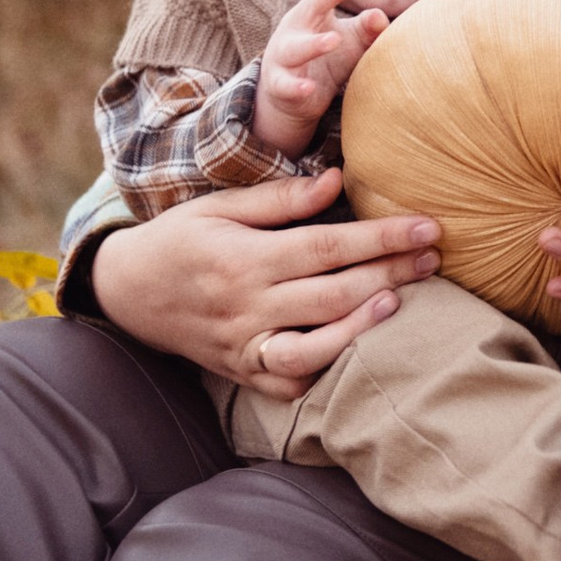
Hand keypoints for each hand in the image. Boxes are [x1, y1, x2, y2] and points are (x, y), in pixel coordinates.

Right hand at [90, 168, 439, 399]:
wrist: (126, 291)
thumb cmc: (180, 238)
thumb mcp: (220, 205)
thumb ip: (280, 197)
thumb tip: (337, 179)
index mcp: (245, 258)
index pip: (328, 246)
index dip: (382, 237)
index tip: (427, 226)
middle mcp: (247, 306)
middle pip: (334, 293)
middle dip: (390, 274)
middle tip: (434, 257)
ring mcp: (244, 345)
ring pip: (314, 347)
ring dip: (362, 325)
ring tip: (402, 300)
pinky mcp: (241, 371)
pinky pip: (289, 381)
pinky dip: (324, 369)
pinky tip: (357, 346)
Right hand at [253, 0, 384, 156]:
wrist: (295, 98)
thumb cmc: (328, 60)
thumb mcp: (351, 41)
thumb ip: (367, 28)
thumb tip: (380, 15)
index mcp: (309, 14)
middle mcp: (293, 30)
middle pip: (308, 7)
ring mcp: (283, 57)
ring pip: (294, 48)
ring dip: (313, 43)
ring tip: (335, 40)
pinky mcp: (280, 85)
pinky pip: (285, 85)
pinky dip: (296, 87)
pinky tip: (309, 87)